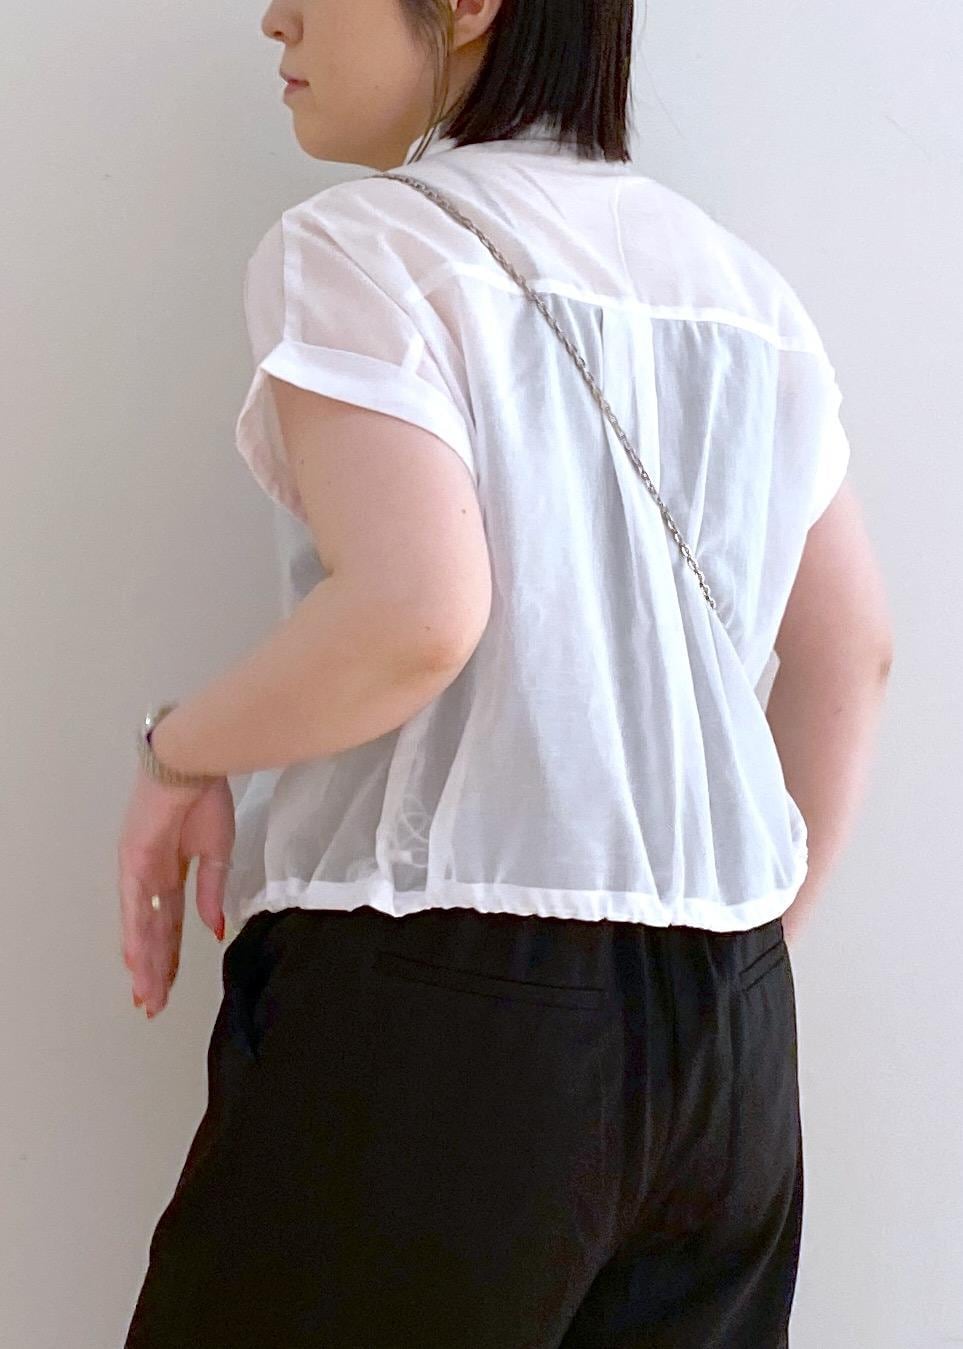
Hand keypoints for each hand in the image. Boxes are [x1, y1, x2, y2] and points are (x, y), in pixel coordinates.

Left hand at [118, 767, 235, 1018]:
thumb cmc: (207, 797)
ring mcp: (139, 870)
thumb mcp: (218, 853)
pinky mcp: (134, 860)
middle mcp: (150, 877)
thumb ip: (212, 892)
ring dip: (145, 962)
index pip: (170, 924)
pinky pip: (136, 904)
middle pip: (153, 933)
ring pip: (142, 926)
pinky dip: (137, 932)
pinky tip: (137, 959)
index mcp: (171, 873)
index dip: (170, 956)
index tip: (170, 984)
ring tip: (146, 994)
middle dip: (155, 970)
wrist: (195, 764)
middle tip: (153, 1004)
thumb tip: (215, 929)